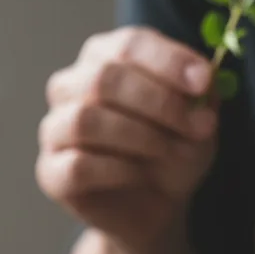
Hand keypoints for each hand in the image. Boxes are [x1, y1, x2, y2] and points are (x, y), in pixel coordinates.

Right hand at [36, 27, 217, 251]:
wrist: (156, 208)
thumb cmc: (173, 153)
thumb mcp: (199, 119)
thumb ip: (202, 93)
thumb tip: (203, 77)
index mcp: (104, 58)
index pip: (128, 45)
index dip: (168, 62)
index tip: (202, 83)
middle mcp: (71, 87)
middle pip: (103, 79)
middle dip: (157, 103)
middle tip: (195, 128)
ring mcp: (55, 130)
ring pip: (85, 120)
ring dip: (138, 136)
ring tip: (168, 152)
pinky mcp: (51, 172)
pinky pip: (77, 165)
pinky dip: (116, 170)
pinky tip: (139, 175)